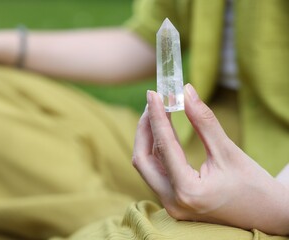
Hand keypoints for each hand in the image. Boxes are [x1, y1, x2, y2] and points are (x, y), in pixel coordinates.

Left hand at [132, 84, 288, 234]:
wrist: (268, 215)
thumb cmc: (254, 186)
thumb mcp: (228, 151)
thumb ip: (204, 121)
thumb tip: (186, 92)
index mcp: (188, 191)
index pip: (163, 146)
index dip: (156, 116)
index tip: (152, 93)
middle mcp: (173, 202)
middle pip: (143, 160)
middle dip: (145, 128)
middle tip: (153, 102)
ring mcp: (171, 205)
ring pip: (147, 166)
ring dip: (150, 138)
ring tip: (158, 112)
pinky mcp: (174, 202)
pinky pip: (157, 172)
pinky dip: (158, 150)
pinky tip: (164, 131)